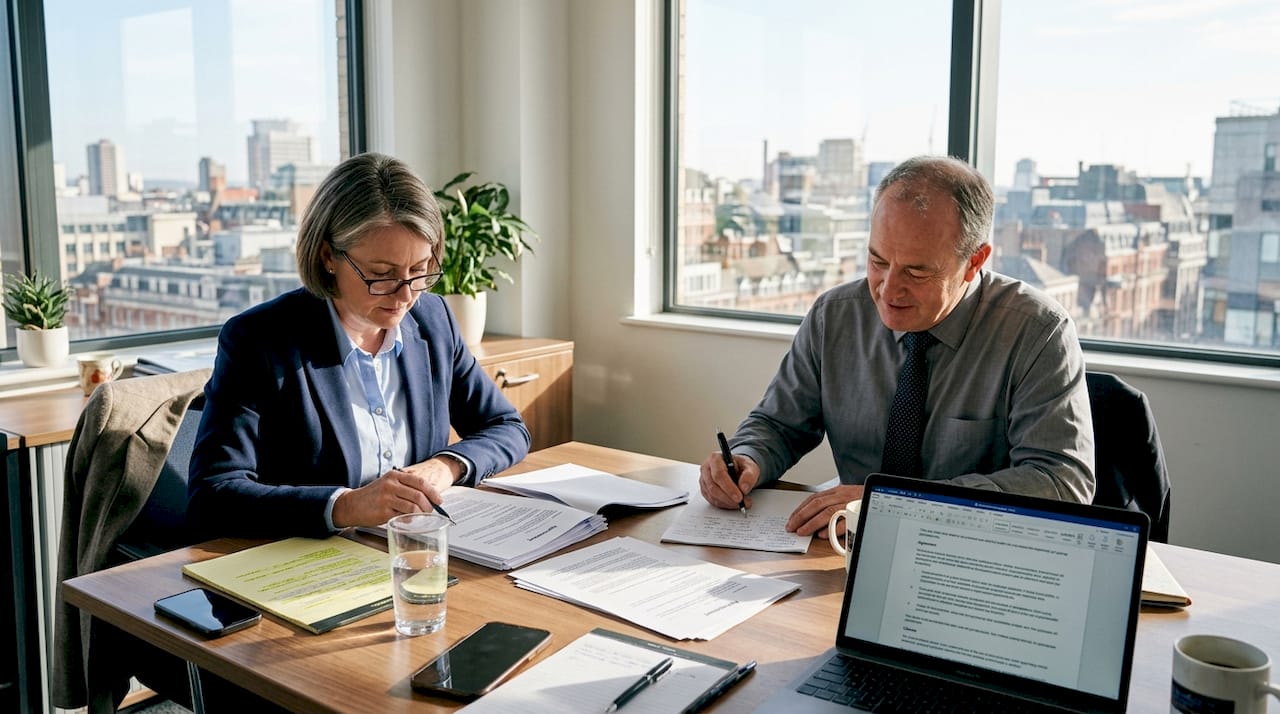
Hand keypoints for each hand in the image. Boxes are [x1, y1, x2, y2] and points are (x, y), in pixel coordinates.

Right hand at [332, 458, 458, 527]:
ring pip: (413, 506)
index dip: (433, 492)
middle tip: (430, 511)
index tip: (439, 500)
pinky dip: (410, 519)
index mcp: (394, 475)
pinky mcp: (383, 511)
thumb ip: (405, 486)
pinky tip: (409, 520)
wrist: (352, 504)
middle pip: (419, 495)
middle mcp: (391, 484)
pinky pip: (403, 516)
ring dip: (421, 514)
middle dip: (429, 505)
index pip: (420, 482)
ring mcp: (387, 498)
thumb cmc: (373, 496)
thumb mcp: (388, 484)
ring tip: (421, 517)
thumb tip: (428, 496)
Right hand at [699, 451, 759, 509]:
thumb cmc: (741, 466)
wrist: (737, 469)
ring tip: (740, 503)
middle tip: (741, 502)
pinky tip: (733, 503)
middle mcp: (706, 468)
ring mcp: (704, 480)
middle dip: (728, 498)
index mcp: (715, 458)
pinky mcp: (705, 490)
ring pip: (712, 496)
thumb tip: (744, 488)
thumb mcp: (750, 467)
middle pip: (713, 487)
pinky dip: (724, 504)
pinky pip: (712, 501)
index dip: (729, 487)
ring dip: (727, 502)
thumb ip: (749, 475)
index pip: (719, 474)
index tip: (739, 497)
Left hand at [785, 484, 864, 537]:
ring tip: (803, 532)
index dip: (800, 509)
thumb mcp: (847, 497)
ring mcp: (850, 503)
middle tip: (792, 528)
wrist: (883, 494)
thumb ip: (832, 505)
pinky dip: (833, 528)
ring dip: (813, 523)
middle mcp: (842, 495)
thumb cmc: (865, 499)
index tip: (791, 520)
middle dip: (802, 516)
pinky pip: (844, 520)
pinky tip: (824, 535)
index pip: (814, 499)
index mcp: (837, 491)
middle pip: (817, 505)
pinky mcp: (859, 512)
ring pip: (827, 512)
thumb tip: (816, 521)